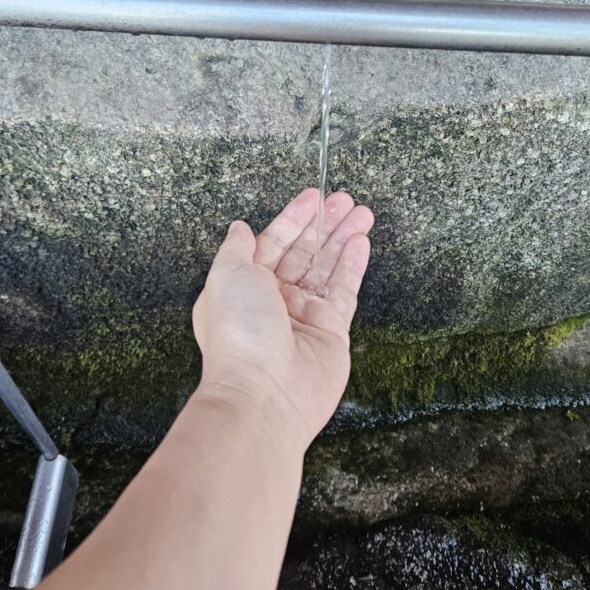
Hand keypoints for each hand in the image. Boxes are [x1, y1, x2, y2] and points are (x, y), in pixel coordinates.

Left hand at [192, 189, 372, 448]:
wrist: (263, 393)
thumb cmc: (238, 334)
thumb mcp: (227, 276)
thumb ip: (237, 249)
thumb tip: (239, 228)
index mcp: (244, 286)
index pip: (273, 243)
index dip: (293, 218)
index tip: (313, 196)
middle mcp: (274, 300)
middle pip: (304, 253)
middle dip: (323, 224)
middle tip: (344, 199)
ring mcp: (304, 316)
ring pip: (327, 267)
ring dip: (342, 238)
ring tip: (361, 212)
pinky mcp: (331, 331)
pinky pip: (344, 291)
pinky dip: (353, 265)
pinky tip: (362, 241)